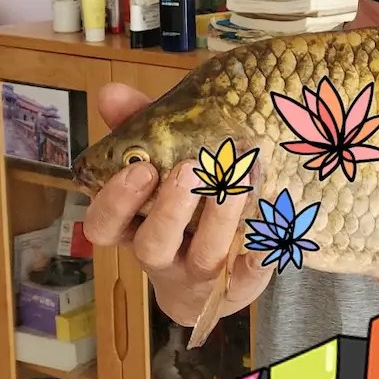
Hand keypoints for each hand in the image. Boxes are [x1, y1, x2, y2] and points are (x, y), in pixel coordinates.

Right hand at [83, 84, 275, 325]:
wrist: (217, 280)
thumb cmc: (182, 209)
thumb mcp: (158, 167)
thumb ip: (137, 130)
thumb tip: (111, 93)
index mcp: (134, 228)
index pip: (104, 226)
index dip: (117, 202)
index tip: (141, 169)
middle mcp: (162, 256)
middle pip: (153, 245)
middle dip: (170, 208)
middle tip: (189, 169)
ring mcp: (200, 276)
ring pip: (204, 255)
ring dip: (220, 216)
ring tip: (237, 178)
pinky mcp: (239, 285)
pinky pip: (249, 276)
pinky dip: (261, 253)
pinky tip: (274, 225)